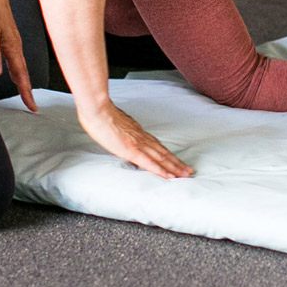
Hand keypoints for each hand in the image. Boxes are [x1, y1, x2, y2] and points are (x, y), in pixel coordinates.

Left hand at [0, 0, 34, 110]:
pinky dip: (17, 69)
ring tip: (24, 93)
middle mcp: (15, 45)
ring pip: (19, 66)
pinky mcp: (8, 37)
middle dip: (27, 90)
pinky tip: (14, 71)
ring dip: (22, 80)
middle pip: (23, 73)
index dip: (25, 92)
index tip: (32, 106)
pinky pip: (15, 58)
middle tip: (31, 106)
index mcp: (12, 47)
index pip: (20, 75)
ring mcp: (12, 41)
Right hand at [76, 99, 191, 178]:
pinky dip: (160, 170)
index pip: (157, 146)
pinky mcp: (132, 150)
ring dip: (173, 167)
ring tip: (184, 174)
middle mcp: (142, 138)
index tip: (176, 160)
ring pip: (161, 158)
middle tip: (188, 170)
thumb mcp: (117, 124)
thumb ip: (124, 131)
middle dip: (176, 163)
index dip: (168, 154)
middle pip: (163, 153)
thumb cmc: (102, 116)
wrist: (98, 110)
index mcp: (138, 132)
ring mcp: (138, 144)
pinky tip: (169, 176)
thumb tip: (123, 135)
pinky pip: (149, 162)